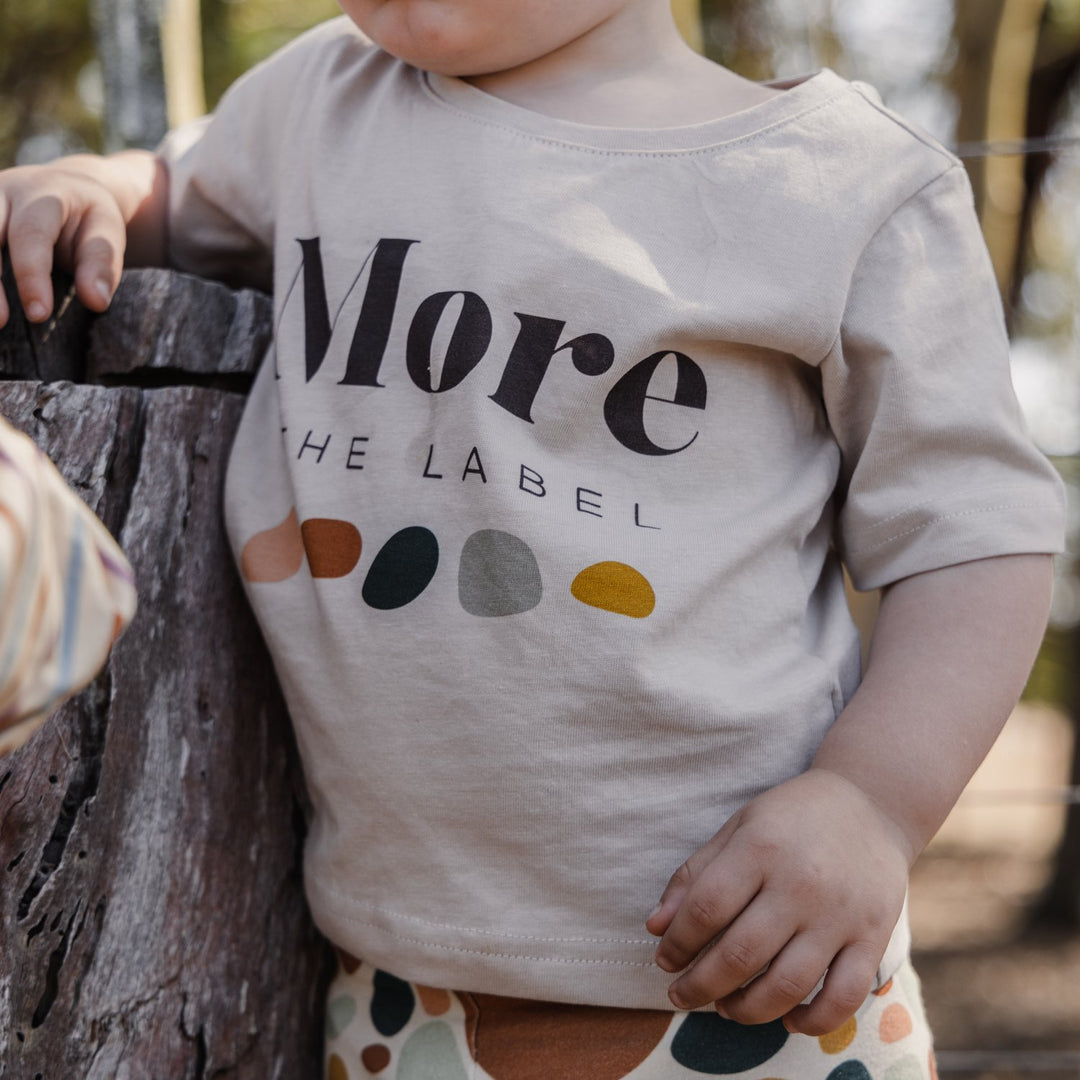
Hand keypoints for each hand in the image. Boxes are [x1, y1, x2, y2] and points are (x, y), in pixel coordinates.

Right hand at [0, 149, 165, 329]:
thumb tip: (96, 302)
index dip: (31, 275)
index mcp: (43, 194)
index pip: (30, 234)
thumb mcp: (106, 232)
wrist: (66, 186)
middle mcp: (3, 192)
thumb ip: (102, 265)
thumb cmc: (87, 218)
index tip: (39, 314)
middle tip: (0, 322)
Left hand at [646, 768, 911, 1034]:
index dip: (678, 943)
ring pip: (787, 985)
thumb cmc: (791, 818)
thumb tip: (655, 928)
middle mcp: (800, 883)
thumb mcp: (738, 828)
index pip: (706, 909)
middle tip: (682, 996)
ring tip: (725, 1008)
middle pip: (739, 954)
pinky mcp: (874, 936)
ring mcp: (840, 914)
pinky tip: (787, 1019)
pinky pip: (844, 997)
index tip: (664, 960)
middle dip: (700, 985)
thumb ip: (695, 875)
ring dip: (747, 1010)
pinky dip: (814, 1021)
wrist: (871, 802)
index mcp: (761, 847)